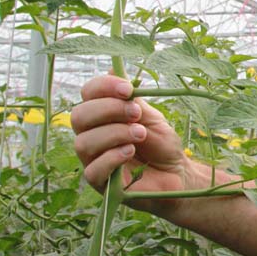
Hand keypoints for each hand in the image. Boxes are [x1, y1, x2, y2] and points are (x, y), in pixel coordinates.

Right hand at [72, 75, 192, 213]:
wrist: (177, 174)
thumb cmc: (162, 145)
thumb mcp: (150, 118)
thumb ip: (132, 101)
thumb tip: (115, 72)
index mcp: (103, 116)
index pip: (88, 94)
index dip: (103, 87)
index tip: (127, 89)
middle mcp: (92, 136)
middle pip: (79, 116)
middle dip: (109, 110)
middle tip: (136, 114)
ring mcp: (93, 160)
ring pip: (84, 143)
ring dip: (114, 133)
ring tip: (140, 134)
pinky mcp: (100, 183)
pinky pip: (92, 170)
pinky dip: (111, 157)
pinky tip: (130, 151)